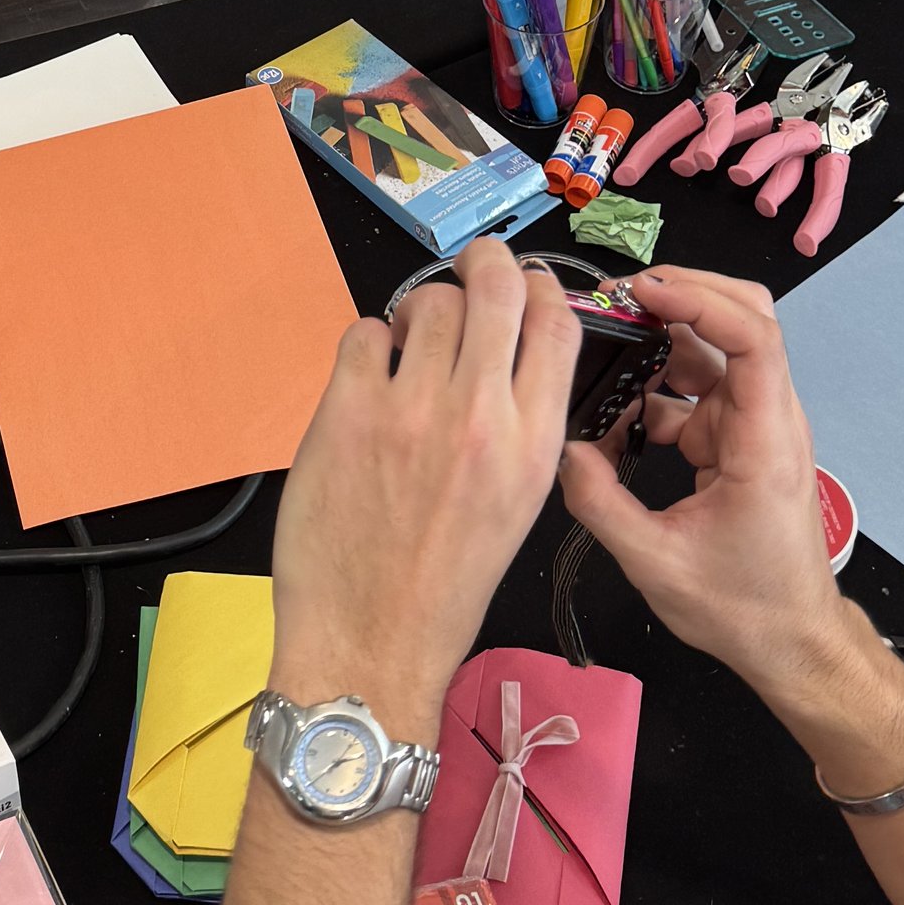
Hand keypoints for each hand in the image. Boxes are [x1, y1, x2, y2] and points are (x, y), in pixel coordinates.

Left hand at [269, 243, 577, 730]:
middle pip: (496, 287)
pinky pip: (361, 334)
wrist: (372, 643)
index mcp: (533, 445)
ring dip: (419, 309)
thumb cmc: (443, 586)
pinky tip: (368, 380)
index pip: (556, 325)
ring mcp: (410, 410)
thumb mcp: (518, 506)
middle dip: (486, 261)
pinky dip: (367, 344)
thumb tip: (507, 355)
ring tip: (408, 344)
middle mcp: (480, 417)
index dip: (542, 288)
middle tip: (471, 265)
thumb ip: (521, 427)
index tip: (525, 282)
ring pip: (427, 302)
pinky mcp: (346, 413)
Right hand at [557, 266, 851, 713]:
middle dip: (683, 295)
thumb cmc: (744, 608)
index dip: (701, 301)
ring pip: (714, 353)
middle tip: (619, 297)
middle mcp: (768, 420)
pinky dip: (654, 391)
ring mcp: (755, 427)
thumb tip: (560, 450)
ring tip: (605, 346)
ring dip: (662, 343)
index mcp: (765, 441)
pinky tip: (613, 415)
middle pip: (741, 321)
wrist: (791, 641)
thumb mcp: (655, 563)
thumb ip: (600, 502)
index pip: (752, 337)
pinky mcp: (737, 442)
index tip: (643, 292)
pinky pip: (696, 393)